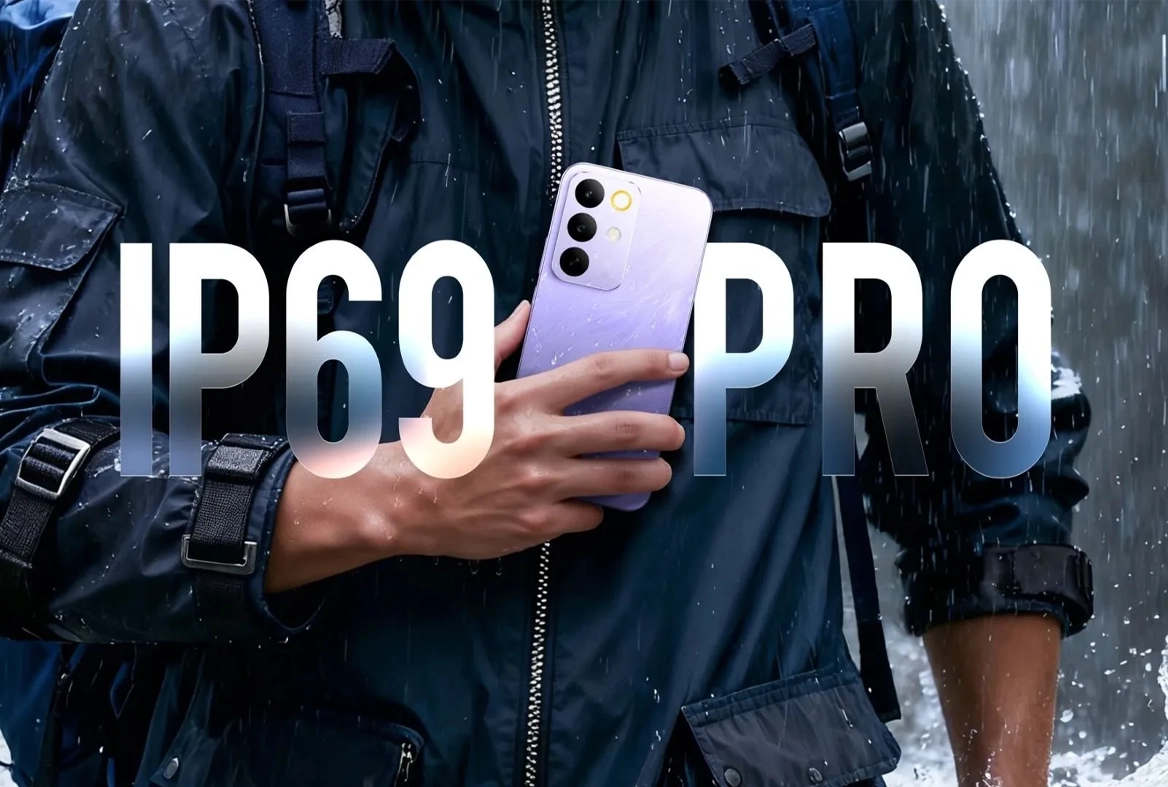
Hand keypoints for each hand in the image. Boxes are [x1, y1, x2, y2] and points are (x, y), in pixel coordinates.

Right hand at [377, 300, 688, 559]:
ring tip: (659, 472)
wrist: (408, 500)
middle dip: (664, 430)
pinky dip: (598, 508)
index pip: (600, 372)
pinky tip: (596, 503)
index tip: (673, 363)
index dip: (646, 364)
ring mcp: (542, 484)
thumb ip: (499, 343)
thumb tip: (526, 312)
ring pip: (620, 477)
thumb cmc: (437, 441)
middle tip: (676, 433)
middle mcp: (539, 439)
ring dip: (650, 474)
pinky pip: (589, 514)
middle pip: (625, 429)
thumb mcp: (461, 382)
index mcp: (524, 399)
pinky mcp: (540, 522)